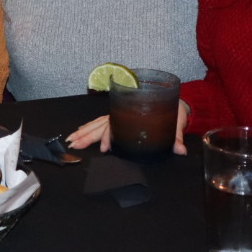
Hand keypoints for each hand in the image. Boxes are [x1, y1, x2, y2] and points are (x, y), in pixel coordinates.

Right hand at [65, 102, 190, 155]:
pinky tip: (81, 132)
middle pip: (102, 125)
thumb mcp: (176, 121)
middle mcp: (124, 114)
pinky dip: (90, 127)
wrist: (175, 101)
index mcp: (135, 114)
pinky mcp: (120, 118)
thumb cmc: (173, 109)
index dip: (109, 136)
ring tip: (71, 139)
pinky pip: (101, 122)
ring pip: (98, 123)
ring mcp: (120, 116)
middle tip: (73, 143)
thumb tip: (180, 150)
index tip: (103, 147)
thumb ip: (177, 136)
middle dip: (87, 135)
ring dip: (84, 132)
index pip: (117, 126)